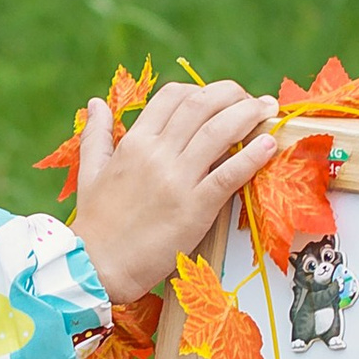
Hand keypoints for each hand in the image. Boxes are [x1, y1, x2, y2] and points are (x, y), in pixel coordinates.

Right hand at [70, 77, 280, 307]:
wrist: (96, 268)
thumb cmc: (94, 225)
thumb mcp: (89, 172)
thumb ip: (96, 135)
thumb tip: (95, 103)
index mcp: (134, 143)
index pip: (172, 96)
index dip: (201, 89)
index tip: (218, 98)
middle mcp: (156, 154)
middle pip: (201, 104)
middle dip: (232, 94)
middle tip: (252, 100)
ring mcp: (177, 181)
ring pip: (219, 131)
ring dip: (248, 114)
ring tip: (267, 109)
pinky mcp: (195, 209)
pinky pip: (229, 174)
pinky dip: (253, 155)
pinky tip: (269, 144)